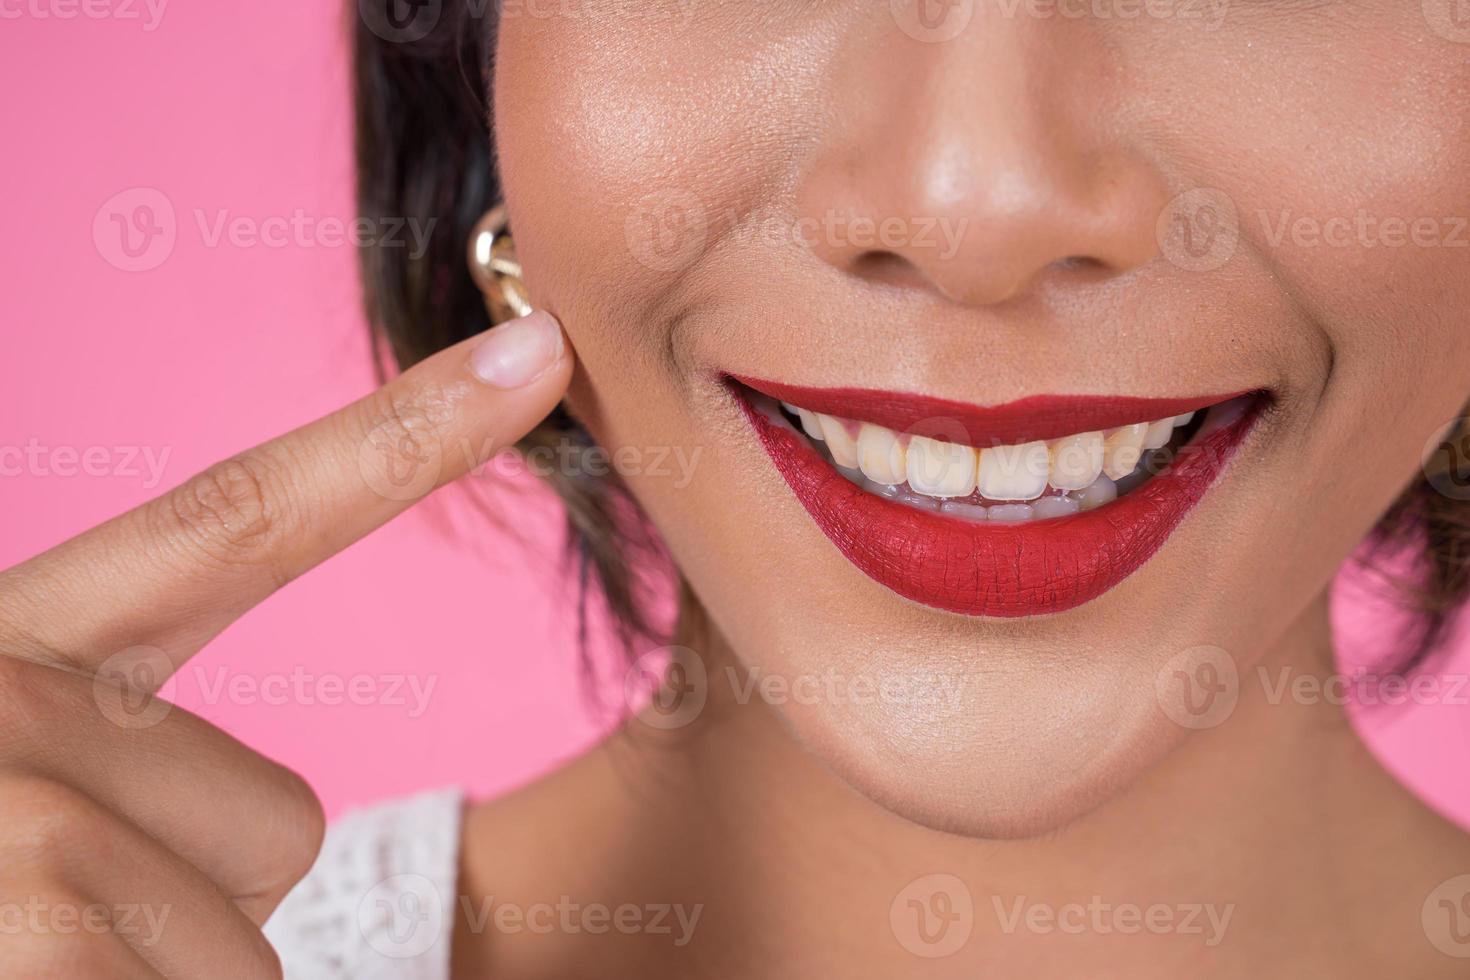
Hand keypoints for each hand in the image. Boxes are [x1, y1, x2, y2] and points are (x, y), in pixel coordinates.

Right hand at [0, 311, 571, 977]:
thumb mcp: (4, 792)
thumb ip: (118, 777)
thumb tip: (270, 837)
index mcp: (9, 649)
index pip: (236, 518)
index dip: (400, 438)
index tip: (538, 350)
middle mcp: (5, 703)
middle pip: (282, 820)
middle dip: (187, 907)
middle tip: (32, 930)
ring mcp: (14, 818)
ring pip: (246, 947)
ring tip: (17, 963)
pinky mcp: (34, 930)